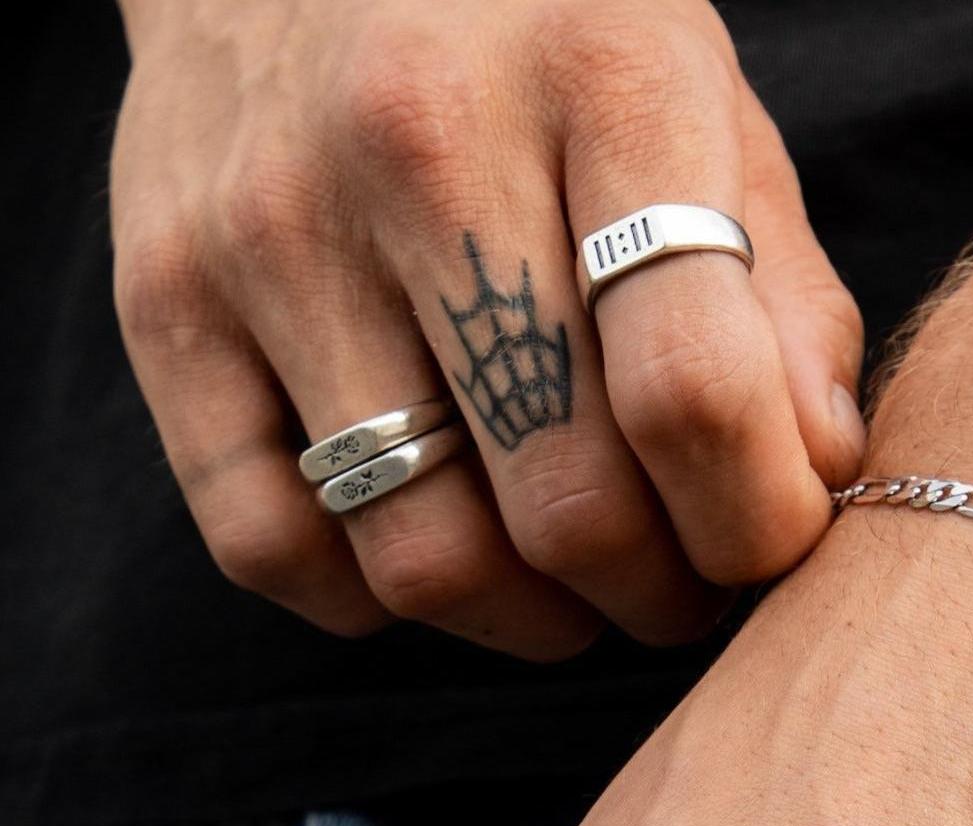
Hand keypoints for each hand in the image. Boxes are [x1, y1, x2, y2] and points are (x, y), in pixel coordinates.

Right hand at [109, 0, 864, 655]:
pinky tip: (437, 544)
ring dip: (529, 621)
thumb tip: (810, 484)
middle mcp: (415, 143)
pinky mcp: (162, 305)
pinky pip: (272, 549)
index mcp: (597, 72)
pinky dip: (376, 601)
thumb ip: (781, 296)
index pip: (691, 388)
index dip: (753, 526)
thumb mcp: (701, 109)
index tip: (765, 547)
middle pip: (564, 502)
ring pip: (424, 556)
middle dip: (652, 592)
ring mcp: (268, 231)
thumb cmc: (538, 44)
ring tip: (571, 583)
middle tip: (676, 581)